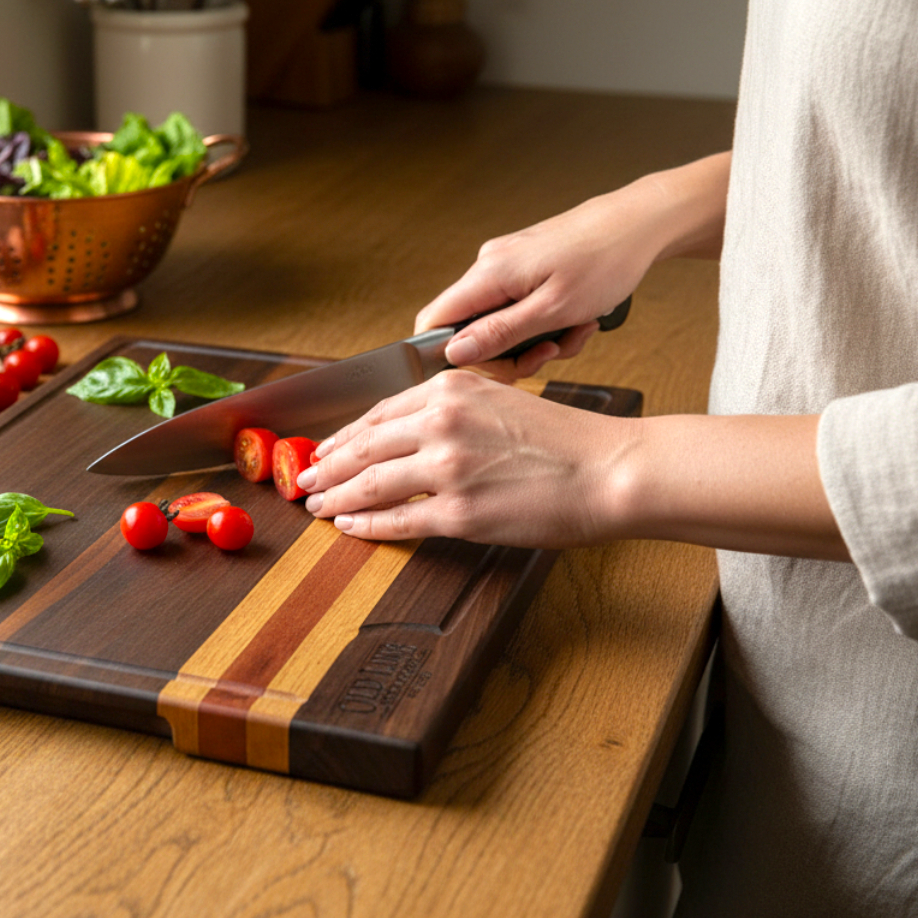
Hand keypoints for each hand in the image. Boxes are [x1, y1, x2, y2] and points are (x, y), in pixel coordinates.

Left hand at [298, 369, 634, 547]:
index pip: (378, 413)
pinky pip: (397, 521)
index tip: (325, 448)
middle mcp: (441, 422)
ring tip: (318, 506)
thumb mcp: (500, 401)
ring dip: (338, 497)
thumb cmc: (566, 440)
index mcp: (451, 389)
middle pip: (364, 447)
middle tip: (306, 480)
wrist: (611, 469)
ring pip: (371, 483)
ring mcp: (447, 468)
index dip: (345, 435)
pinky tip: (350, 528)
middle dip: (328, 466)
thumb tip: (408, 433)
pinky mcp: (459, 512)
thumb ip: (453, 410)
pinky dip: (366, 526)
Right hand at [415, 153, 732, 379]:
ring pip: (501, 322)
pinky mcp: (526, 267)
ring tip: (574, 332)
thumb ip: (499, 334)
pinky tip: (576, 318)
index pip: (434, 321)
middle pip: (471, 328)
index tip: (490, 370)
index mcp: (488, 274)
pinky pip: (521, 308)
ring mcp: (508, 265)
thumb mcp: (553, 310)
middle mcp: (490, 266)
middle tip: (550, 354)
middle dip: (510, 353)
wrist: (640, 223)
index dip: (450, 355)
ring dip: (536, 340)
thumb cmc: (606, 259)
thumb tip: (454, 352)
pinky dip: (547, 322)